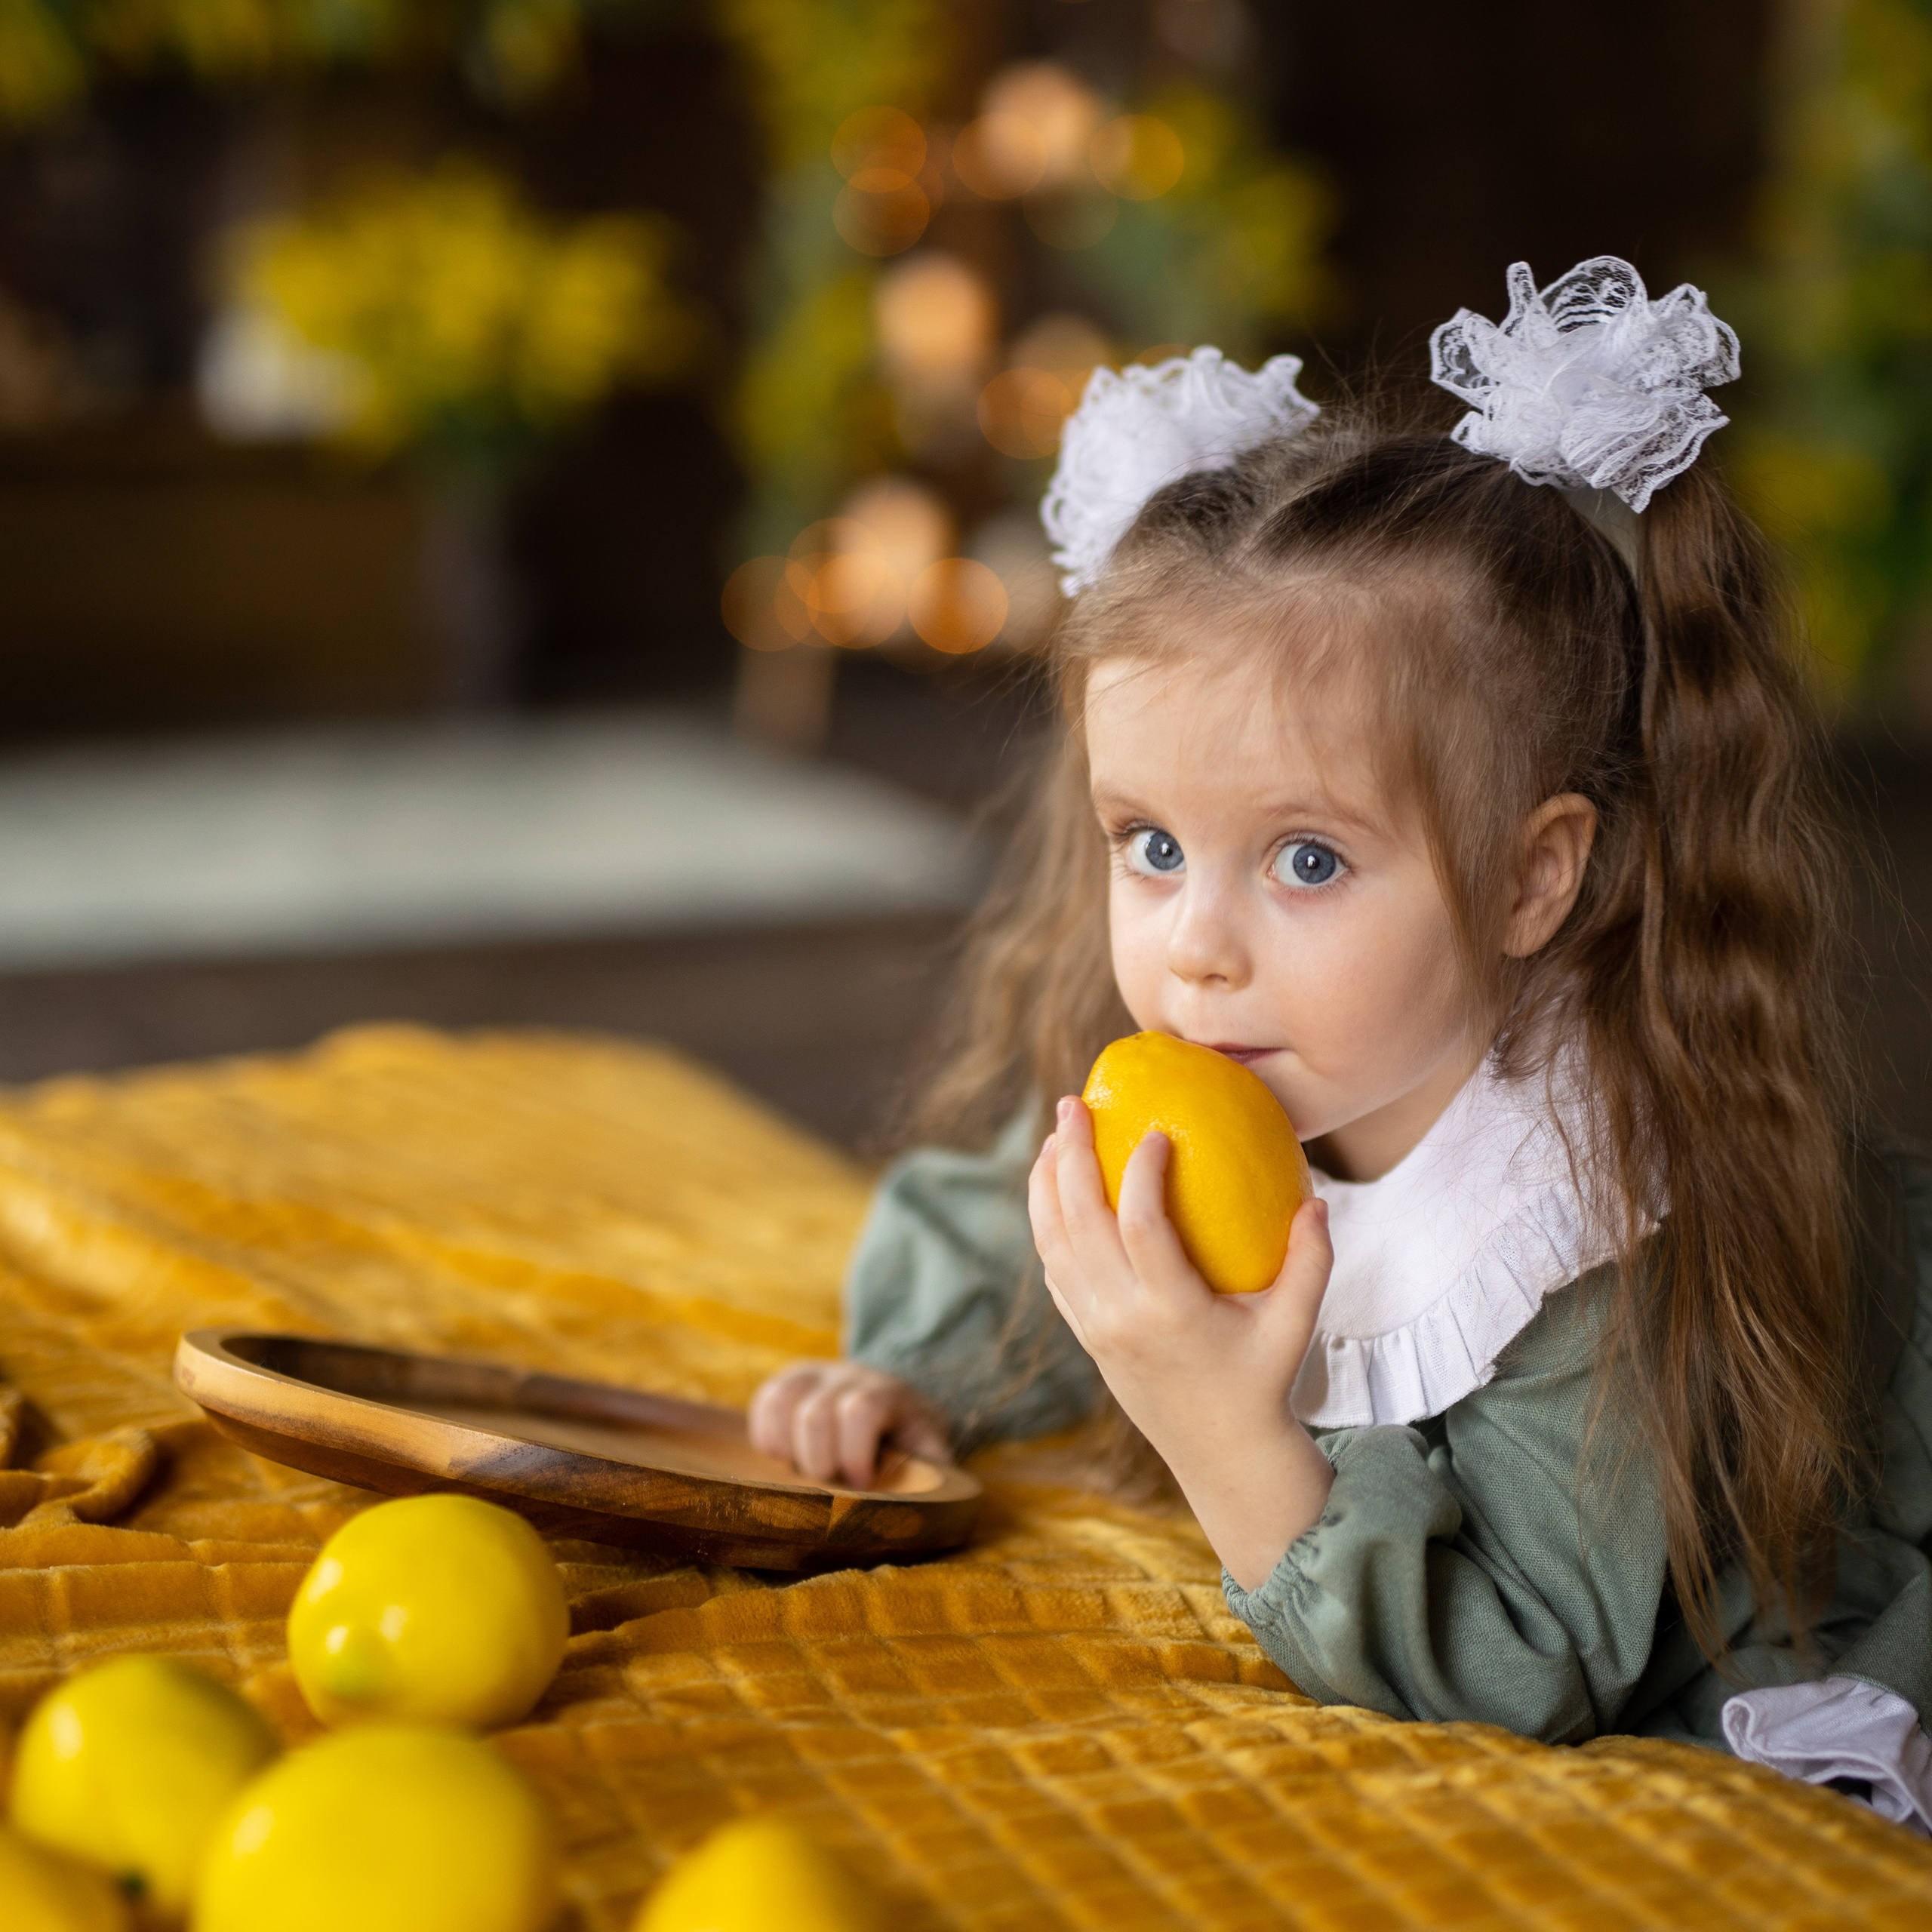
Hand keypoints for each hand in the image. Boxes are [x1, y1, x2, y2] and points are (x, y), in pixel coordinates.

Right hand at [748, 1360, 953, 1488]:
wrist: (892, 1402)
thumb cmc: (909, 1436)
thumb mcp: (929, 1446)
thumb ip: (933, 1462)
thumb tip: (935, 1480)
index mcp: (886, 1392)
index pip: (860, 1410)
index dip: (854, 1454)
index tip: (861, 1482)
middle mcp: (846, 1376)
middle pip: (815, 1414)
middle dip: (819, 1462)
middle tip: (831, 1482)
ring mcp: (813, 1375)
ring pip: (781, 1401)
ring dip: (786, 1448)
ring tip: (803, 1471)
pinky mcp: (787, 1383)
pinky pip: (763, 1402)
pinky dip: (767, 1436)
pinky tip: (785, 1458)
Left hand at [1028, 1094, 1335, 1588]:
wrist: (1219, 1456)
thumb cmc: (1263, 1382)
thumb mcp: (1295, 1326)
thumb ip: (1310, 1263)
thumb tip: (1318, 1200)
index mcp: (1171, 1311)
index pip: (1140, 1226)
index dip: (1139, 1172)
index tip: (1155, 1130)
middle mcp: (1121, 1318)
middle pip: (1077, 1222)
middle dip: (1067, 1156)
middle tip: (1071, 1104)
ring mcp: (1095, 1329)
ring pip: (1052, 1245)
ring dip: (1044, 1186)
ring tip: (1052, 1137)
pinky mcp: (1085, 1337)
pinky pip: (1054, 1272)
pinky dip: (1047, 1227)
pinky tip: (1055, 1192)